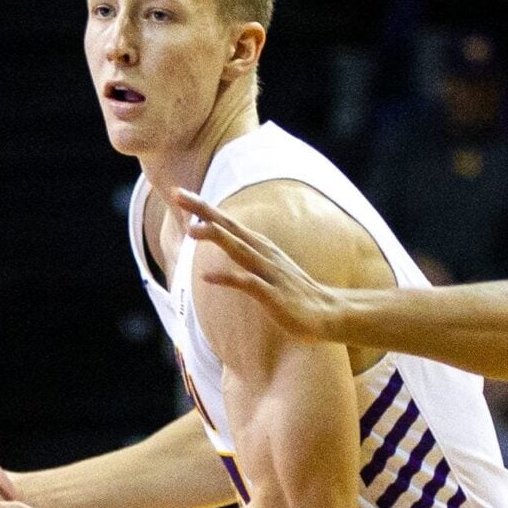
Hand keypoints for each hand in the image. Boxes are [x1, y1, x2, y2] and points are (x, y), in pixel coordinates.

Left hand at [177, 190, 352, 341]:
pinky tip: (206, 276)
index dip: (204, 208)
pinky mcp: (273, 295)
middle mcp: (263, 254)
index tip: (180, 194)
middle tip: (178, 194)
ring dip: (216, 238)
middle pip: (229, 228)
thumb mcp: (268, 268)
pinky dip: (227, 278)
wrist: (329, 313)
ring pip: (239, 250)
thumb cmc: (295, 292)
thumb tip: (228, 244)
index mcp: (260, 247)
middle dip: (204, 211)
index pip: (228, 223)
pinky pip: (247, 284)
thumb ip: (248, 255)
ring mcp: (269, 273)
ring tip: (191, 230)